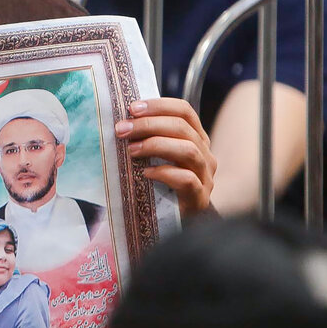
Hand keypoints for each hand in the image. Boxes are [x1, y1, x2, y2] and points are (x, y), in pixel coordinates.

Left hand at [114, 97, 215, 216]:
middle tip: (122, 129)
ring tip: (131, 150)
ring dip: (156, 145)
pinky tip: (145, 173)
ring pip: (188, 150)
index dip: (158, 106)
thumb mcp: (157, 157)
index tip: (132, 108)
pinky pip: (187, 179)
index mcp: (196, 138)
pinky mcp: (200, 198)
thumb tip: (121, 121)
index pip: (183, 111)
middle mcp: (205, 154)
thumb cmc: (162, 185)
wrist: (177, 222)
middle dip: (149, 124)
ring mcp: (205, 176)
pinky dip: (164, 173)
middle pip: (182, 128)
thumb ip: (148, 138)